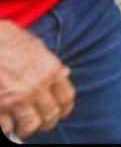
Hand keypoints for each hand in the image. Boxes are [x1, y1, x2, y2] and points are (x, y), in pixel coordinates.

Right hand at [0, 21, 74, 138]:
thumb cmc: (7, 38)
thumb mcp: (35, 45)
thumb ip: (50, 63)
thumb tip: (65, 73)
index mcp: (50, 70)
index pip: (66, 97)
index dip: (64, 108)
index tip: (60, 112)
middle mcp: (37, 86)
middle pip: (51, 115)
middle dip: (47, 122)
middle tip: (41, 124)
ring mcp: (16, 98)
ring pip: (31, 125)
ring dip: (27, 129)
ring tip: (22, 128)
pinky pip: (7, 126)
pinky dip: (7, 127)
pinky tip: (6, 123)